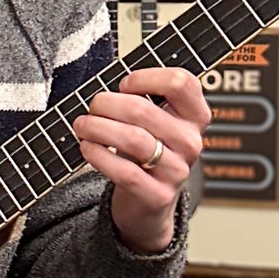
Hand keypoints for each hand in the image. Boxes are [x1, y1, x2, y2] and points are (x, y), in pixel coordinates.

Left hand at [71, 67, 208, 253]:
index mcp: (195, 115)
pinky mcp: (158, 195)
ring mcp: (177, 170)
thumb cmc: (149, 150)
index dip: (146, 77)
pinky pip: (124, 171)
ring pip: (132, 139)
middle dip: (107, 103)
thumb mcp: (156, 122)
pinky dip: (98, 155)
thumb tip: (108, 88)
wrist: (150, 200)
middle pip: (143, 110)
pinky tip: (87, 147)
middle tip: (92, 106)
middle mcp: (191, 141)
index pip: (181, 82)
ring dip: (98, 127)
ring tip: (83, 125)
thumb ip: (143, 99)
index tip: (124, 85)